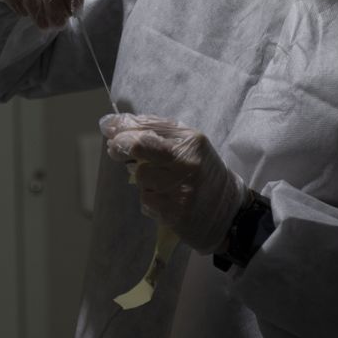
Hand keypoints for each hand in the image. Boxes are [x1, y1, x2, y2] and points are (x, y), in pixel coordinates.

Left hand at [101, 113, 247, 254]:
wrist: (228, 211)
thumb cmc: (203, 173)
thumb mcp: (189, 145)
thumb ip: (157, 132)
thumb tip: (114, 125)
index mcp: (191, 140)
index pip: (147, 127)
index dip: (121, 127)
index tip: (109, 129)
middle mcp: (186, 162)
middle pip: (138, 146)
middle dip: (120, 146)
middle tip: (115, 150)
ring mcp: (180, 188)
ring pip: (140, 177)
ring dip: (143, 180)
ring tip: (161, 184)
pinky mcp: (174, 213)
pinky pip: (146, 201)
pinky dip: (151, 200)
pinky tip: (167, 201)